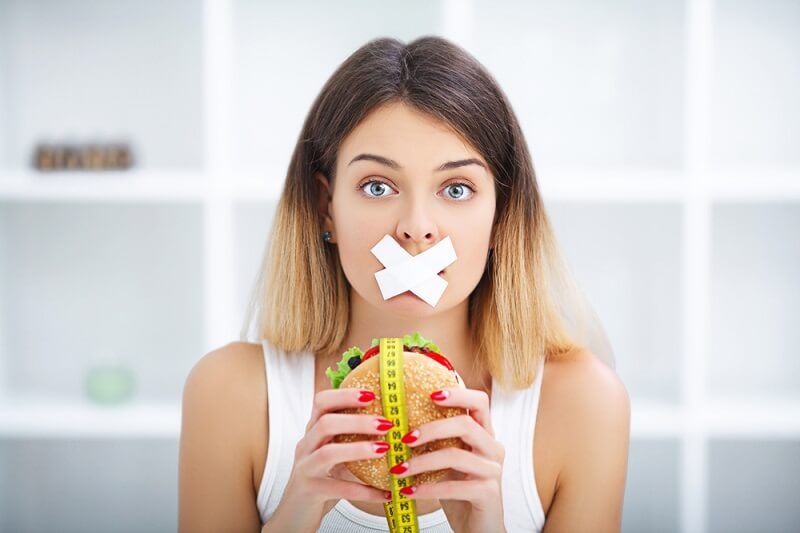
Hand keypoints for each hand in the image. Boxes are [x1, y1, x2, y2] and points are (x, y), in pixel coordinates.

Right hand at [267, 388, 391, 530]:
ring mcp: (305, 469)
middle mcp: (305, 446)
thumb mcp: (333, 455)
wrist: (293, 516)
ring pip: (328, 453)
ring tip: (384, 448)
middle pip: (326, 423)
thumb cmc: (319, 481)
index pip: (321, 402)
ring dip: (359, 449)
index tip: (371, 394)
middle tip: (386, 423)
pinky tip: (385, 494)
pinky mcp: (310, 492)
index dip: (345, 395)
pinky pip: (339, 489)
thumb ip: (350, 439)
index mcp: (312, 432)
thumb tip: (389, 423)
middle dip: (357, 420)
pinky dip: (365, 491)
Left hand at [391, 388, 505, 532]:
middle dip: (431, 429)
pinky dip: (427, 488)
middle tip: (405, 438)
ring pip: (455, 455)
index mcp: (485, 434)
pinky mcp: (488, 493)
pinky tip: (408, 491)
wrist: (478, 529)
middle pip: (465, 424)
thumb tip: (401, 422)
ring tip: (398, 470)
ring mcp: (493, 470)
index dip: (458, 394)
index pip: (480, 402)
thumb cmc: (460, 492)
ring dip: (421, 462)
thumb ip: (438, 441)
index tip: (431, 394)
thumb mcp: (448, 461)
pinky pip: (454, 486)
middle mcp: (493, 448)